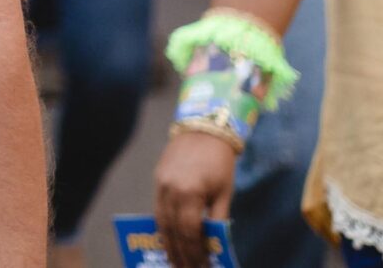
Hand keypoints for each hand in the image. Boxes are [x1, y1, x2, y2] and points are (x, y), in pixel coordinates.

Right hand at [152, 128, 235, 267]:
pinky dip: (163, 227)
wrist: (203, 128)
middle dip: (180, 253)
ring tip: (174, 261)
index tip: (202, 266)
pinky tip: (169, 239)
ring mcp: (161, 184)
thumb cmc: (220, 162)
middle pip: (173, 230)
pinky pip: (158, 209)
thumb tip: (216, 243)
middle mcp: (171, 190)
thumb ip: (218, 218)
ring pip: (161, 221)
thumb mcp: (225, 191)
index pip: (190, 232)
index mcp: (191, 193)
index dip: (195, 252)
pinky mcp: (157, 179)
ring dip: (168, 243)